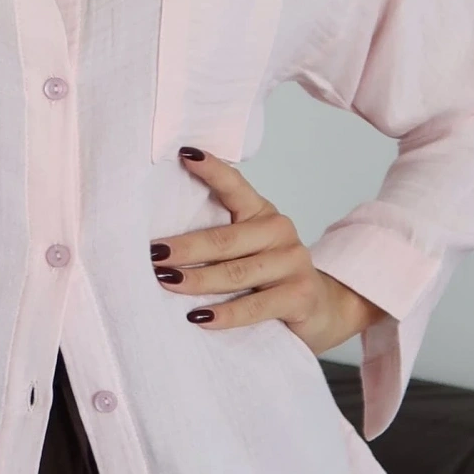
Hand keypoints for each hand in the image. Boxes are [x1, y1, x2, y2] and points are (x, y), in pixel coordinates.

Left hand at [150, 145, 388, 354]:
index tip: (185, 154)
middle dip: (184, 248)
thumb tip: (161, 245)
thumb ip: (220, 240)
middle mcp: (279, 231)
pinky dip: (225, 314)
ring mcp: (292, 263)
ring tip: (166, 282)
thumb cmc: (270, 276)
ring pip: (236, 273)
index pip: (235, 186)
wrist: (321, 306)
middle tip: (152, 254)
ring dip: (197, 279)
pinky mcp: (299, 295)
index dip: (211, 170)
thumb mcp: (248, 249)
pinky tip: (199, 318)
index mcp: (262, 213)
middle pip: (225, 239)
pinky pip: (254, 306)